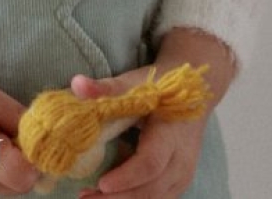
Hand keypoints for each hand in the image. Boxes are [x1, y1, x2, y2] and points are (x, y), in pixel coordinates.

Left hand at [71, 30, 234, 198]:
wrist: (194, 95)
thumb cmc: (160, 88)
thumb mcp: (135, 84)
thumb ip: (107, 88)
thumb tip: (77, 84)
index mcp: (170, 133)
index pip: (151, 162)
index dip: (126, 176)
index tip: (101, 184)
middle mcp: (181, 160)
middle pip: (151, 189)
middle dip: (118, 198)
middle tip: (85, 197)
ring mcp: (182, 175)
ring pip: (155, 198)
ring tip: (90, 198)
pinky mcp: (178, 183)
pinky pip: (157, 197)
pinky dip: (133, 198)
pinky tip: (109, 194)